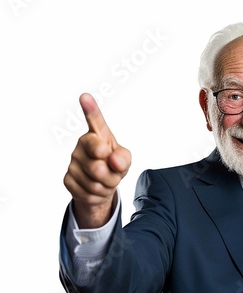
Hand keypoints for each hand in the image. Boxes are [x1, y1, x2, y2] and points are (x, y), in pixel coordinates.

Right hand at [63, 93, 130, 227]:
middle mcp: (81, 145)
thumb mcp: (124, 160)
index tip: (85, 97)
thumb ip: (123, 157)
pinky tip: (96, 188)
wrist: (102, 185)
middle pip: (99, 167)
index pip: (94, 122)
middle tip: (113, 173)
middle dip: (112, 176)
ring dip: (106, 186)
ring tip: (105, 180)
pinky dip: (98, 195)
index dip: (90, 110)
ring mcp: (73, 162)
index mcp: (97, 136)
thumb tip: (114, 160)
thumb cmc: (114, 165)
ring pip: (94, 183)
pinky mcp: (68, 179)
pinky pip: (87, 193)